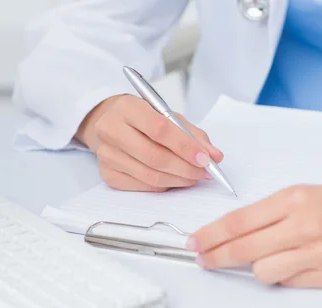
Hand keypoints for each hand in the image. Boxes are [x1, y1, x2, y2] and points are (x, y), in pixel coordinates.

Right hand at [75, 95, 223, 191]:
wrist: (113, 125)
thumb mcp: (170, 117)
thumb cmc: (145, 120)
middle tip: (203, 172)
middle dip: (185, 167)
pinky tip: (175, 179)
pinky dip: (165, 185)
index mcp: (127, 107)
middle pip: (154, 156)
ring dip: (178, 180)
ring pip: (150, 175)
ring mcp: (106, 154)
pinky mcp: (108, 174)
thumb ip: (193, 135)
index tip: (204, 159)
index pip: (159, 129)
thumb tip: (215, 156)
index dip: (185, 146)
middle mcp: (110, 129)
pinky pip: (144, 186)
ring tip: (194, 177)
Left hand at [187, 162, 321, 288]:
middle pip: (244, 250)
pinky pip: (292, 283)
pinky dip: (285, 276)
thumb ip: (273, 213)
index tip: (196, 242)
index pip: (239, 222)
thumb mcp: (307, 192)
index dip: (211, 235)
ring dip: (258, 268)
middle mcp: (305, 225)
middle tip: (205, 259)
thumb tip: (238, 235)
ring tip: (268, 259)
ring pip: (264, 272)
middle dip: (217, 257)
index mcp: (295, 199)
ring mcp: (321, 252)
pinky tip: (294, 264)